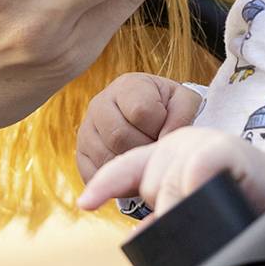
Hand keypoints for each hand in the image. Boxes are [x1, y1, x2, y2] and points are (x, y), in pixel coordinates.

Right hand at [75, 73, 203, 182]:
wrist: (149, 118)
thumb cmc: (168, 109)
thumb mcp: (184, 102)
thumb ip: (181, 116)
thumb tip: (165, 138)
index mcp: (127, 86)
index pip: (141, 111)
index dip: (159, 127)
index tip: (166, 130)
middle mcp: (100, 104)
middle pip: (119, 136)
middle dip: (144, 149)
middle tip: (155, 148)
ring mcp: (86, 129)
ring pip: (105, 157)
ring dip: (130, 165)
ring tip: (144, 157)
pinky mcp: (81, 154)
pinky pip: (94, 174)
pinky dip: (116, 179)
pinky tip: (130, 169)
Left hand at [79, 126, 264, 218]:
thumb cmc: (232, 196)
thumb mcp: (192, 202)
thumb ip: (163, 215)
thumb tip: (136, 239)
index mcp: (165, 155)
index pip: (125, 167)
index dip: (103, 184)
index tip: (85, 203)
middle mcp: (177, 143)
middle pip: (150, 184)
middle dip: (166, 209)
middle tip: (196, 213)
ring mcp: (200, 142)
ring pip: (170, 183)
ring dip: (183, 205)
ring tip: (208, 208)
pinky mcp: (223, 147)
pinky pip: (196, 168)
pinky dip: (194, 185)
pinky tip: (202, 191)